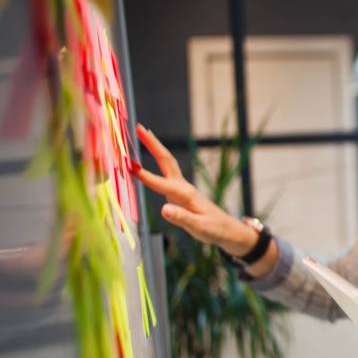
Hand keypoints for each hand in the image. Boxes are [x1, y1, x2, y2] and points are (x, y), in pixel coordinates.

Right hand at [131, 124, 258, 257]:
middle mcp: (184, 187)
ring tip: (142, 134)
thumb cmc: (215, 229)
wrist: (228, 230)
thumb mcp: (199, 227)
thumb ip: (182, 218)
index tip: (128, 165)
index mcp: (187, 195)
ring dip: (155, 147)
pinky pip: (166, 172)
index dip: (145, 176)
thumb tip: (164, 209)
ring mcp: (182, 188)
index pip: (162, 183)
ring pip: (167, 163)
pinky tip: (152, 158)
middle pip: (166, 160)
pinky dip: (157, 161)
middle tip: (138, 127)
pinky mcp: (181, 192)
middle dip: (152, 144)